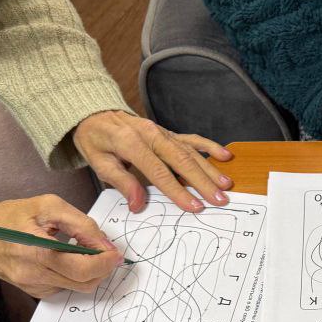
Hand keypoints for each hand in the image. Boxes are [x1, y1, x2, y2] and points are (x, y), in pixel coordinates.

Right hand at [0, 195, 122, 298]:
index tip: (115, 251)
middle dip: (104, 268)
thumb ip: (79, 223)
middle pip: (86, 282)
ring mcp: (36, 287)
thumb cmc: (5, 218)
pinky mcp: (36, 292)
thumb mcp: (45, 206)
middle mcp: (37, 275)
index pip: (84, 267)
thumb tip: (103, 243)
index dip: (106, 260)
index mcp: (37, 251)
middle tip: (107, 252)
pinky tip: (68, 258)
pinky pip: (66, 287)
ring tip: (86, 251)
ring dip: (92, 271)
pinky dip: (76, 275)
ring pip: (79, 287)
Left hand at [73, 111, 234, 213]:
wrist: (96, 114)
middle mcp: (152, 135)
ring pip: (191, 152)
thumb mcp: (98, 162)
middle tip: (219, 199)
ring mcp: (163, 132)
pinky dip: (209, 146)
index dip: (178, 191)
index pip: (159, 172)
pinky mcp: (169, 133)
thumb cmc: (96, 141)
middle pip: (181, 161)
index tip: (194, 206)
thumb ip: (120, 182)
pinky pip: (192, 139)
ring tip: (226, 185)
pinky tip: (225, 155)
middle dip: (203, 182)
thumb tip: (138, 204)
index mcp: (132, 143)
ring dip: (210, 169)